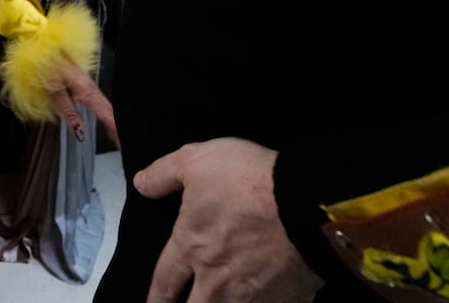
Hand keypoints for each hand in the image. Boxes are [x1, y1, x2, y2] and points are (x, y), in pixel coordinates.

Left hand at [48, 59, 118, 147]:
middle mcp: (91, 87)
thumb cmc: (47, 67)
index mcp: (86, 91)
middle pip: (110, 111)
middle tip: (123, 144)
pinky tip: (107, 121)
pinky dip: (107, 113)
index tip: (123, 142)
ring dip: (113, 121)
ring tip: (118, 137)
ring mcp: (89, 84)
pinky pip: (100, 101)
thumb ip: (69, 114)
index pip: (107, 114)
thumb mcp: (54, 94)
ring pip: (106, 106)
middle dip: (118, 128)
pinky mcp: (84, 83)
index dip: (116, 129)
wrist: (43, 48)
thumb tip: (80, 133)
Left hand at [137, 138, 325, 302]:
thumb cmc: (250, 178)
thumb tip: (141, 185)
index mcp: (191, 248)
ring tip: (222, 302)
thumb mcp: (198, 160)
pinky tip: (266, 300)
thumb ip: (164, 173)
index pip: (163, 284)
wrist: (306, 202)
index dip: (155, 298)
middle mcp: (214, 281)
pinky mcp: (282, 300)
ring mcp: (249, 296)